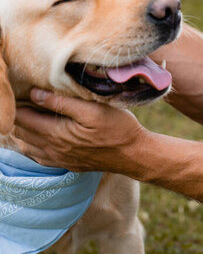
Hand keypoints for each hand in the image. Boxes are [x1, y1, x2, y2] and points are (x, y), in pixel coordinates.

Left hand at [14, 89, 146, 173]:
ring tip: (29, 112)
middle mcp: (52, 149)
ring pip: (27, 146)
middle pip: (22, 132)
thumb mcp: (92, 109)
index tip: (21, 89)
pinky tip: (37, 136)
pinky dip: (31, 145)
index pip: (23, 118)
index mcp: (56, 134)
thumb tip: (35, 94)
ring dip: (23, 130)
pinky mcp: (67, 164)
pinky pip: (38, 157)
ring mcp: (59, 159)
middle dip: (18, 114)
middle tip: (23, 98)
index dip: (18, 103)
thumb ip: (62, 102)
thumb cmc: (116, 127)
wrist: (133, 154)